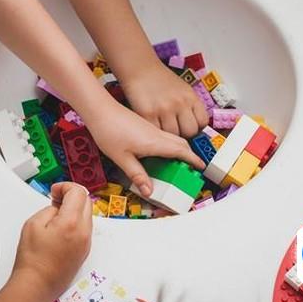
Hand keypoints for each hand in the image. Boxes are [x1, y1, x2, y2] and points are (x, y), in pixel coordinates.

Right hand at [0, 183, 91, 301]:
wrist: (37, 284)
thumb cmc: (32, 259)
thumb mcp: (33, 223)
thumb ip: (50, 209)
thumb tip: (58, 206)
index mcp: (71, 222)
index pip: (78, 192)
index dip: (65, 187)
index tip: (55, 191)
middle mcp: (83, 232)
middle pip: (87, 201)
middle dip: (72, 195)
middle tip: (56, 199)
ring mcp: (86, 242)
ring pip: (87, 214)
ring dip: (75, 208)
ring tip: (57, 213)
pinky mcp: (85, 250)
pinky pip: (85, 227)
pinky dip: (76, 221)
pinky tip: (62, 225)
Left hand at [87, 101, 205, 196]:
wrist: (100, 109)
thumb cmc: (109, 132)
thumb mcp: (122, 158)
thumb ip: (137, 175)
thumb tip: (149, 192)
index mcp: (155, 143)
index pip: (181, 151)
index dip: (193, 159)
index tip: (202, 166)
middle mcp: (157, 134)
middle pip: (181, 143)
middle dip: (189, 155)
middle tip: (191, 167)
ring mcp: (152, 128)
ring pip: (173, 138)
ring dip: (180, 149)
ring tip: (178, 162)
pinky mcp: (145, 125)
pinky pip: (164, 135)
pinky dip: (170, 144)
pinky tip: (161, 151)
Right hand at [121, 61, 208, 137]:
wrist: (139, 67)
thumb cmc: (160, 79)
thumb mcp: (183, 89)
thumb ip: (190, 106)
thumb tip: (194, 127)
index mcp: (191, 97)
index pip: (203, 122)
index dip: (196, 127)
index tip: (189, 127)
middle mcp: (180, 103)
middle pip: (189, 132)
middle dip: (183, 134)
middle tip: (175, 130)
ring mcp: (164, 109)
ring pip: (173, 135)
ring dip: (168, 135)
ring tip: (162, 127)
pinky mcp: (148, 114)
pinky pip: (156, 132)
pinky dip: (154, 132)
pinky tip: (152, 126)